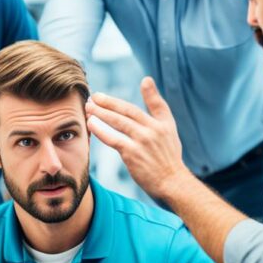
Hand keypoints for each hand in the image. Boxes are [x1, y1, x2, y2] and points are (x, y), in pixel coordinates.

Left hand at [85, 77, 192, 199]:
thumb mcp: (169, 131)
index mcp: (163, 124)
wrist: (173, 184)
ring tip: (88, 108)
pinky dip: (101, 130)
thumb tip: (146, 79)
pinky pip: (113, 138)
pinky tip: (91, 124)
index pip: (151, 104)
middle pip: (127, 111)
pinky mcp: (133, 154)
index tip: (129, 86)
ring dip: (101, 113)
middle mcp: (153, 129)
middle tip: (93, 97)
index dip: (144, 93)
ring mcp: (143, 141)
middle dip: (108, 102)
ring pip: (118, 122)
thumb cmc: (169, 159)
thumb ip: (158, 106)